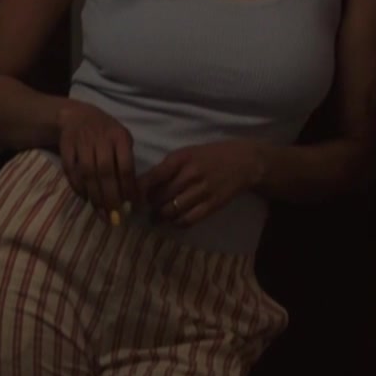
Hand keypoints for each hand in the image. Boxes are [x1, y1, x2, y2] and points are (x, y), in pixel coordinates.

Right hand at [57, 100, 139, 213]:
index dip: (127, 187)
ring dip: (94, 196)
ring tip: (101, 213)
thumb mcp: (122, 140)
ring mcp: (81, 142)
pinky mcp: (66, 146)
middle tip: (114, 216)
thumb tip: (130, 196)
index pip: (125, 165)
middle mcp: (101, 138)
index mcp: (119, 136)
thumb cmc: (106, 133)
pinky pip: (70, 170)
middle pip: (105, 172)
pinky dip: (77, 186)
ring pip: (87, 173)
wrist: (76, 116)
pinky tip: (85, 198)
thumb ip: (126, 163)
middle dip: (110, 196)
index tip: (130, 206)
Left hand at [139, 141, 265, 227]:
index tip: (131, 198)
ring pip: (172, 210)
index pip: (152, 177)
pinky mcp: (213, 204)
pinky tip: (175, 220)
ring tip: (158, 216)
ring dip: (161, 216)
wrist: (245, 161)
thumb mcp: (188, 152)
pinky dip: (178, 223)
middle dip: (150, 205)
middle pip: (160, 197)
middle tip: (145, 209)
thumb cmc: (212, 155)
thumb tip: (145, 186)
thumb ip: (168, 167)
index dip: (138, 191)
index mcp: (181, 158)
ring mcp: (203, 190)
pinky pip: (188, 219)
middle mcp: (191, 174)